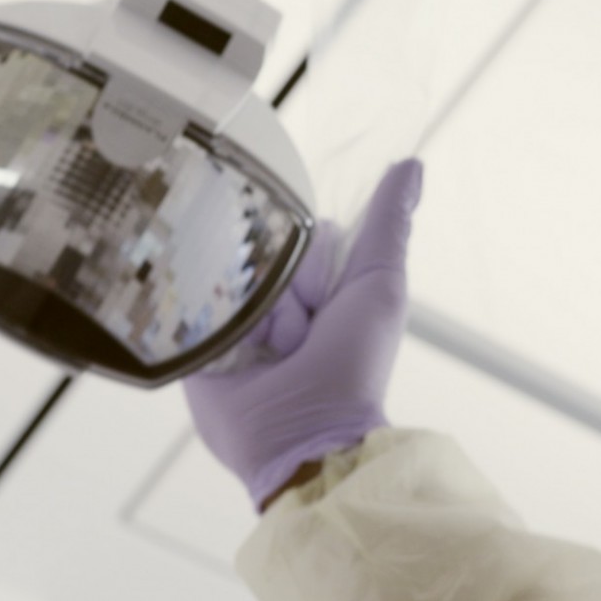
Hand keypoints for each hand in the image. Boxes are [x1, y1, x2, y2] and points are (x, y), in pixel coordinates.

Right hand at [183, 159, 422, 508]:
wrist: (302, 437)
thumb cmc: (353, 364)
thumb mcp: (379, 284)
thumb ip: (389, 223)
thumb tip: (411, 164)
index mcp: (317, 287)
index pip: (303, 233)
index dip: (315, 261)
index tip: (325, 301)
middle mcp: (275, 301)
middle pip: (262, 250)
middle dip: (280, 287)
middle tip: (294, 336)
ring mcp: (234, 323)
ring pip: (228, 273)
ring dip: (249, 312)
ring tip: (265, 353)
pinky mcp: (196, 344)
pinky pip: (189, 301)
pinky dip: (209, 319)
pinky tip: (226, 345)